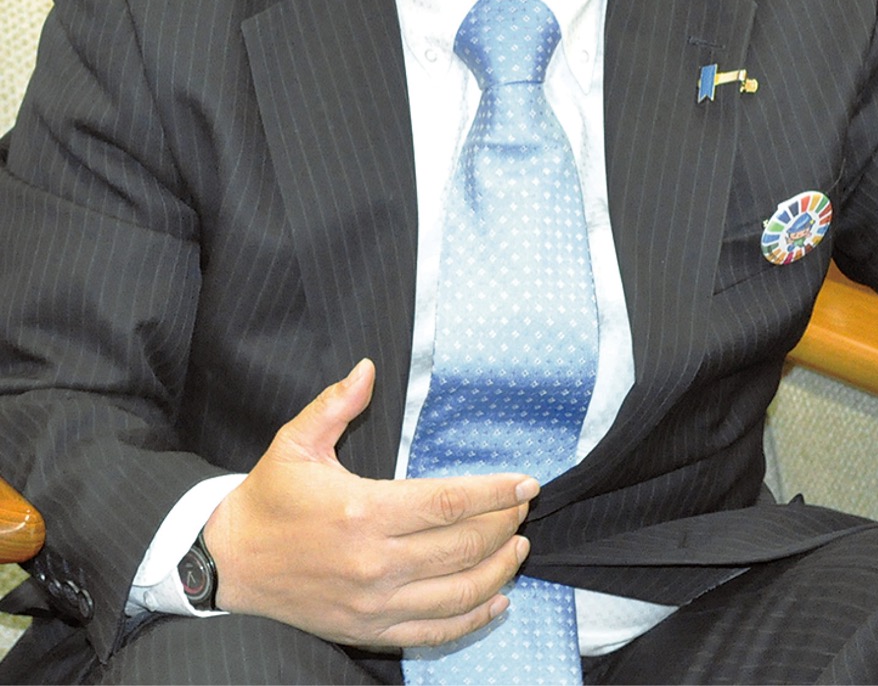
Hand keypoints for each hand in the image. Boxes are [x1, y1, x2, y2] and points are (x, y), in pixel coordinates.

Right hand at [204, 359, 538, 650]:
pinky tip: (497, 598)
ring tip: (518, 546)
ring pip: (458, 593)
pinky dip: (473, 617)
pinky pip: (434, 632)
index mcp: (363, 511)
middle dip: (504, 524)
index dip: (495, 493)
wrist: (228, 562)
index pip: (449, 503)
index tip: (526, 482)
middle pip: (463, 547)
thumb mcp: (296, 441)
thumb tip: (368, 367)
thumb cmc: (269, 497)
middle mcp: (374, 562)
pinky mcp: (368, 629)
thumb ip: (337, 404)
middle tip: (523, 505)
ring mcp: (373, 603)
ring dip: (500, 569)